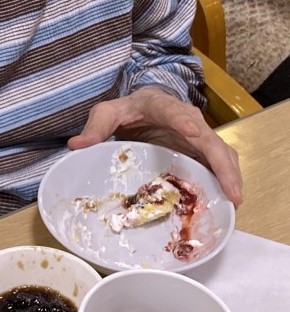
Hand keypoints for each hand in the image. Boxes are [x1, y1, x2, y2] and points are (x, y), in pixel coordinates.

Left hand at [68, 87, 242, 206]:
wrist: (142, 107)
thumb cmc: (127, 110)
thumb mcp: (107, 112)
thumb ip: (95, 127)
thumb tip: (77, 145)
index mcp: (163, 107)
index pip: (176, 113)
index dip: (186, 123)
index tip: (194, 133)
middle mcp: (189, 121)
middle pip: (211, 140)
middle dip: (223, 164)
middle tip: (231, 191)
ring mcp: (199, 138)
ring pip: (222, 154)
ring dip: (230, 177)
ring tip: (234, 202)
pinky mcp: (200, 153)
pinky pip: (218, 166)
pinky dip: (225, 183)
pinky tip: (227, 204)